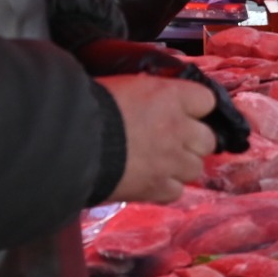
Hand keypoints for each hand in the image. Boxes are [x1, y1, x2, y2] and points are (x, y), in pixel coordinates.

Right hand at [101, 75, 218, 202]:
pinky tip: (149, 180)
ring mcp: (171, 161)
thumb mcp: (122, 85)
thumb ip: (147, 94)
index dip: (195, 108)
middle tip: (171, 141)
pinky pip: (176, 191)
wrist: (70, 142)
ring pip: (195, 168)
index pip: (206, 100)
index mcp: (170, 96)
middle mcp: (178, 128)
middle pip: (207, 140)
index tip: (183, 111)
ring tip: (158, 163)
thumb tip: (149, 98)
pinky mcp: (157, 188)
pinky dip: (165, 188)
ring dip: (181, 166)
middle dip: (193, 141)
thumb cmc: (89, 106)